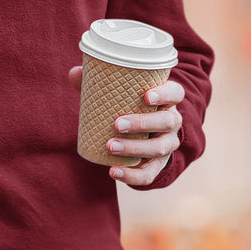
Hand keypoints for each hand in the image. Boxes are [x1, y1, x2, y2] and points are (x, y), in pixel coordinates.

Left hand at [68, 66, 183, 186]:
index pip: (175, 93)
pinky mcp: (158, 165)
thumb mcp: (117, 93)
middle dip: (142, 123)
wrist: (141, 134)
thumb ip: (97, 82)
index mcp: (166, 100)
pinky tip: (113, 171)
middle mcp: (172, 122)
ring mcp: (167, 144)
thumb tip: (75, 73)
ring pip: (159, 148)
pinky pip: (149, 174)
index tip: (146, 96)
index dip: (165, 94)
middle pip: (167, 122)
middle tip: (117, 124)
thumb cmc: (127, 105)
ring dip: (135, 148)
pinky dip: (132, 175)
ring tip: (111, 146)